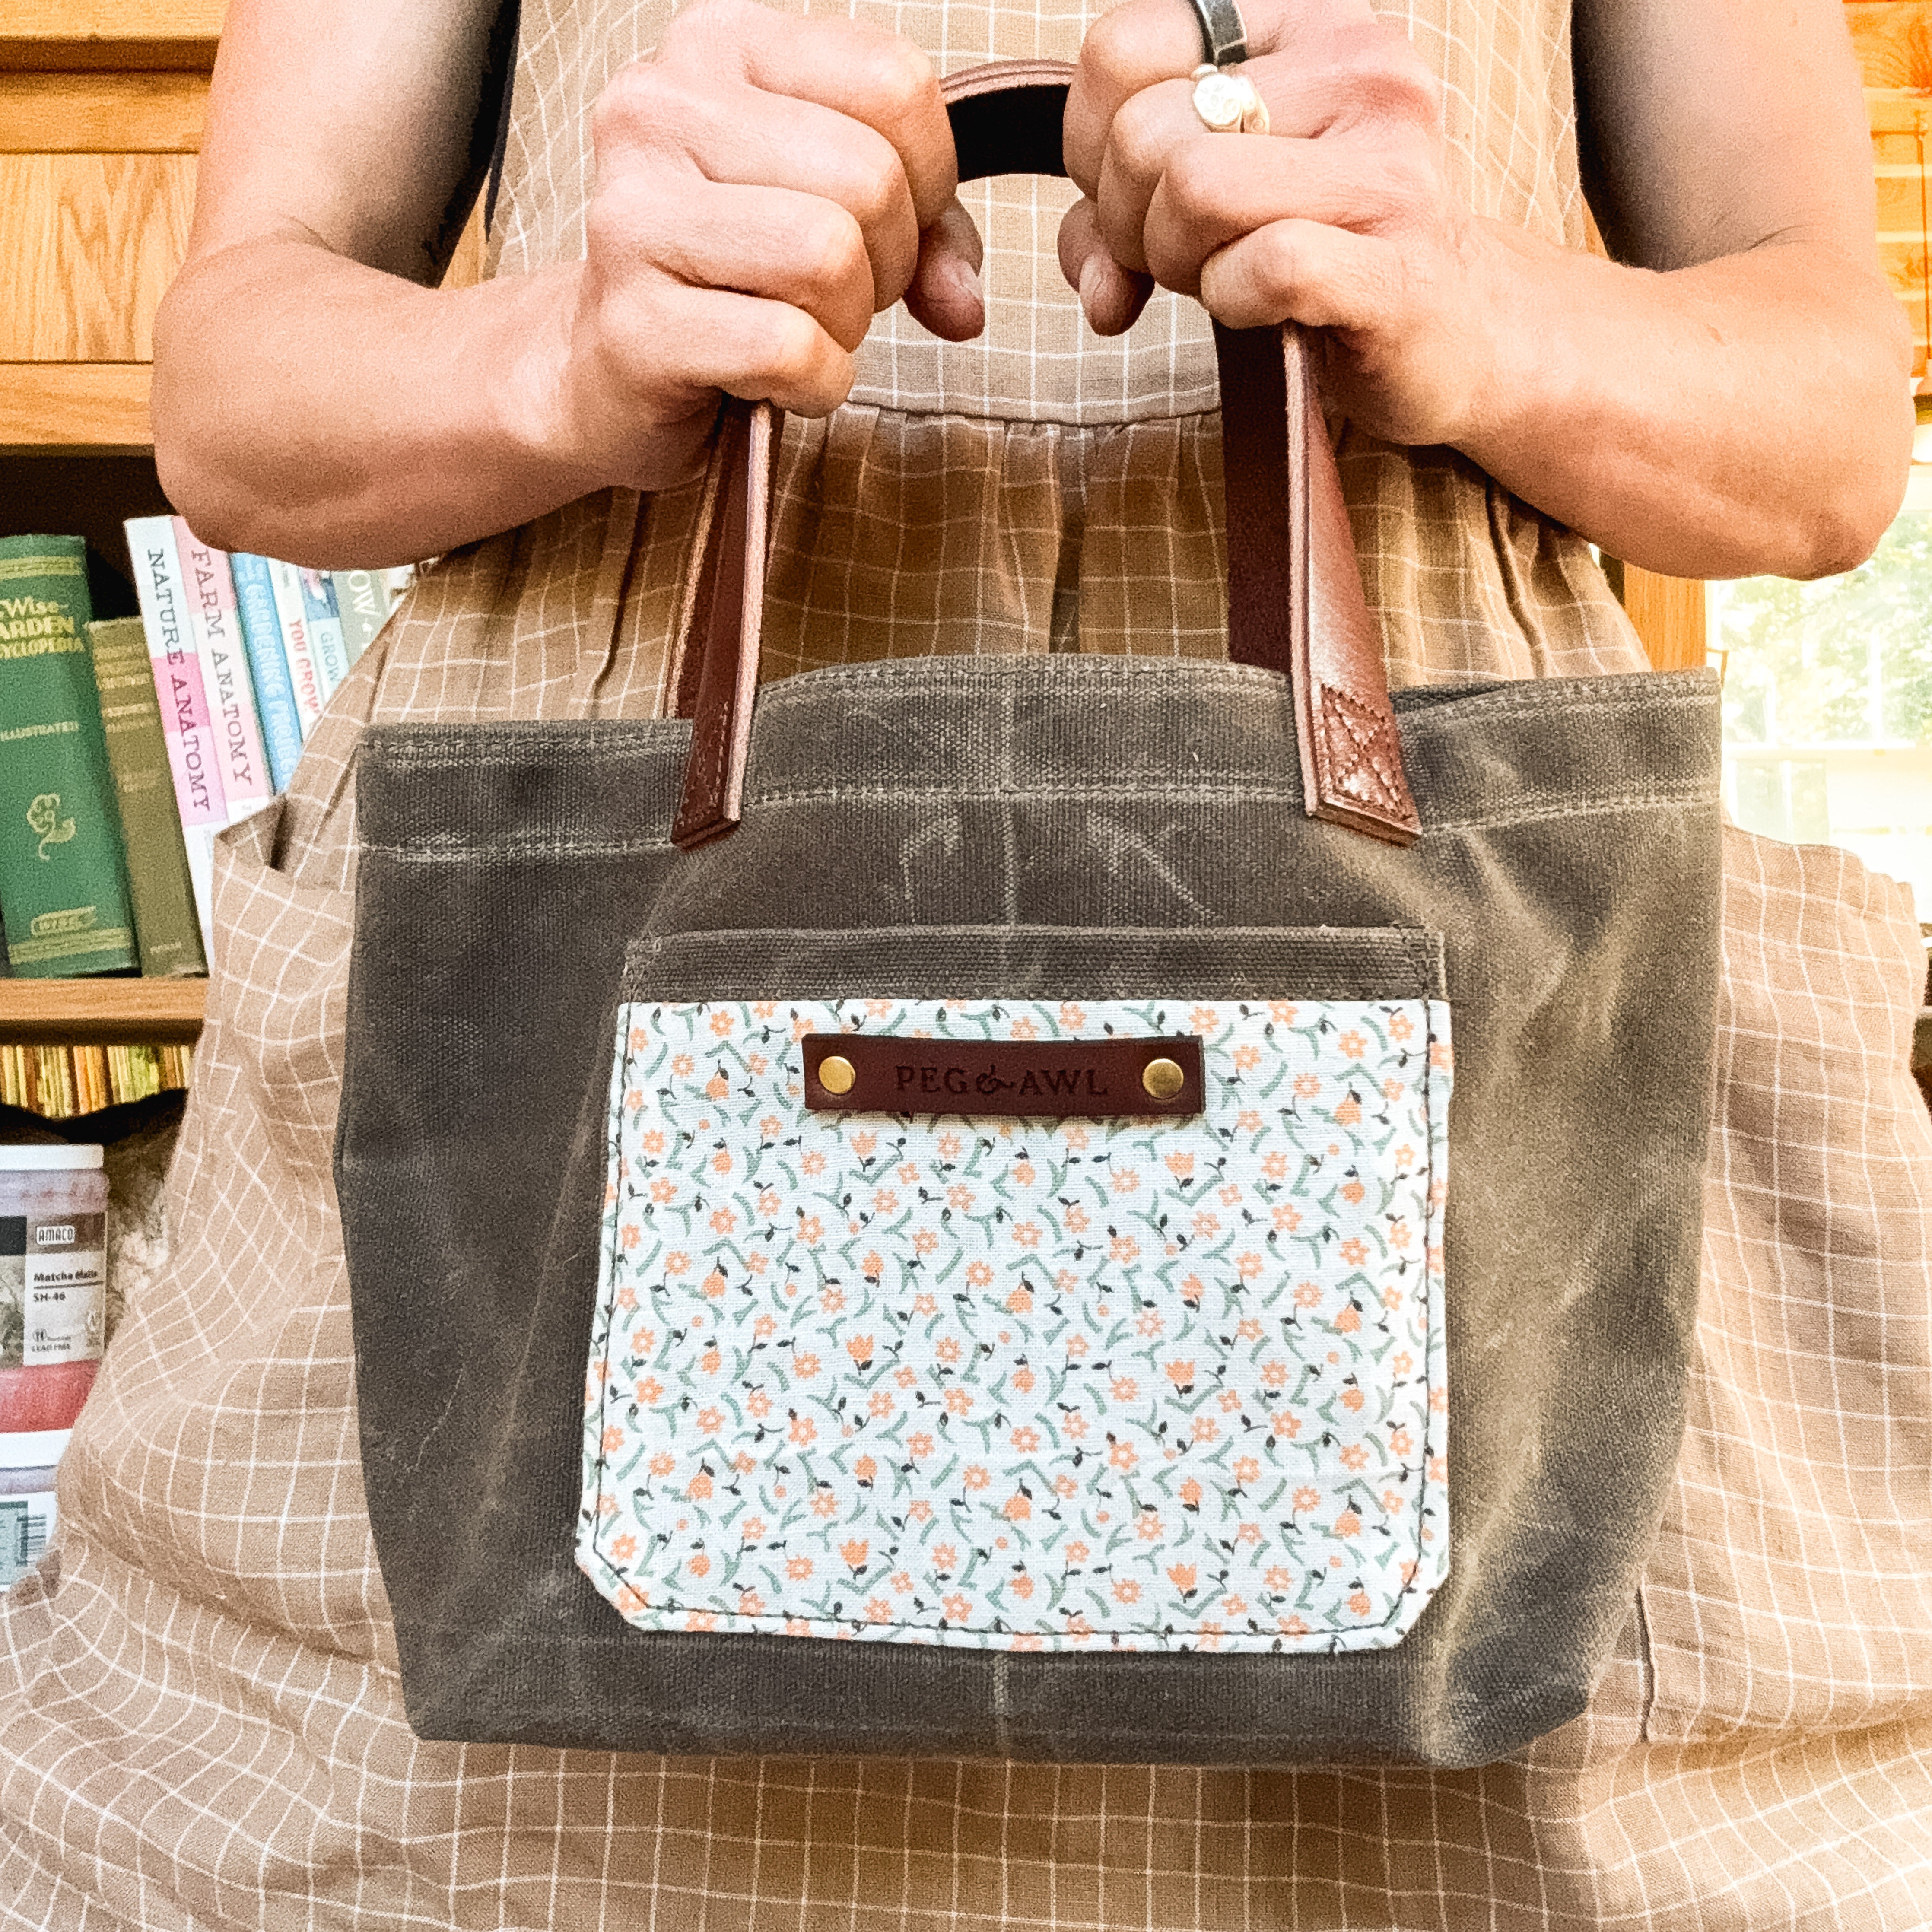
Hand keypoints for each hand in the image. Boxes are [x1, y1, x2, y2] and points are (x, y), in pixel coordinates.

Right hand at [553, 0, 985, 489]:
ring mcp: (636, 213)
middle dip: (888, 262)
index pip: (896, 83)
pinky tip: (773, 379)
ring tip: (801, 330)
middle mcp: (662, 106)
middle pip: (869, 178)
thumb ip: (922, 229)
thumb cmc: (723, 278)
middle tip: (838, 294)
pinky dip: (813, 383)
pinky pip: (788, 348)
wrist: (602, 367)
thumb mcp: (828, 209)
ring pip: (829, 256)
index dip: (928, 175)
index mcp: (722, 46)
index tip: (885, 224)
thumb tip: (963, 298)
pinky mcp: (635, 322)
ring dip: (846, 324)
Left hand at [1059, 0, 1501, 448]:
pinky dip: (1233, 302)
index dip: (1091, 143)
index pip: (1121, 47)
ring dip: (1178, 263)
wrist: (1457, 335)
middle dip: (1129, 222)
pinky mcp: (1395, 266)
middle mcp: (1357, 68)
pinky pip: (1261, 266)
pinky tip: (1262, 311)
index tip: (1131, 199)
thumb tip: (1092, 282)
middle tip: (1181, 258)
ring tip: (1223, 281)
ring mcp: (1388, 165)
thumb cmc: (1327, 257)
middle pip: (1144, 133)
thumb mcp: (1213, 206)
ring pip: (1192, 188)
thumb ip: (1118, 217)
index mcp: (1302, 24)